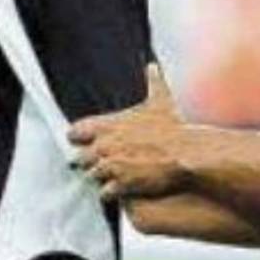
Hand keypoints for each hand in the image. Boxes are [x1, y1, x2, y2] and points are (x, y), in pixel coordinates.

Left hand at [68, 65, 186, 198]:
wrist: (185, 155)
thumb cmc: (174, 129)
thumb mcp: (161, 101)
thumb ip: (153, 82)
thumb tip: (152, 66)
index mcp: (108, 125)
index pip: (74, 133)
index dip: (81, 138)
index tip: (88, 141)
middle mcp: (104, 146)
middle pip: (80, 159)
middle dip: (91, 161)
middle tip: (107, 162)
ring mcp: (110, 167)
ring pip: (92, 176)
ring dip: (103, 177)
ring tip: (118, 176)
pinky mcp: (120, 185)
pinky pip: (105, 193)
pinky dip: (113, 192)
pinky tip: (125, 189)